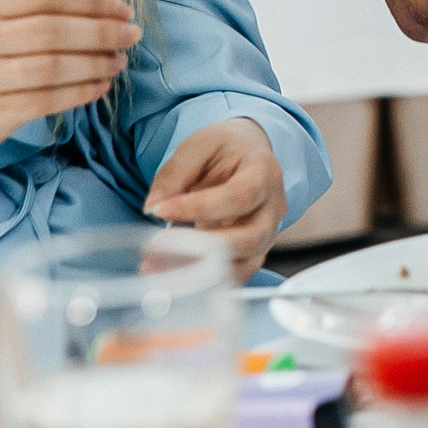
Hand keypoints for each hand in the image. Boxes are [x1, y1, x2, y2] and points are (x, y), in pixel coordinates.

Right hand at [0, 0, 140, 160]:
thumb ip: (34, 13)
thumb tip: (108, 15)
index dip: (92, 1)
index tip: (124, 10)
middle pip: (55, 30)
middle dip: (103, 32)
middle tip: (132, 36)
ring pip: (55, 66)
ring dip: (97, 64)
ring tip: (119, 63)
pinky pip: (48, 100)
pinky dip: (82, 93)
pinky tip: (100, 87)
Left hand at [146, 118, 285, 283]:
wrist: (247, 155)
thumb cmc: (225, 150)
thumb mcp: (199, 146)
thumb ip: (175, 174)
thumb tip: (153, 207)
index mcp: (264, 171)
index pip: (240, 196)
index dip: (201, 208)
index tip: (161, 211)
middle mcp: (273, 206)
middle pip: (250, 238)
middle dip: (203, 249)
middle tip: (157, 248)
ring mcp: (267, 233)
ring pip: (243, 263)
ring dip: (199, 272)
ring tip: (156, 268)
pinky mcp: (253, 252)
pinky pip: (234, 274)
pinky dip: (205, 282)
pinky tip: (172, 279)